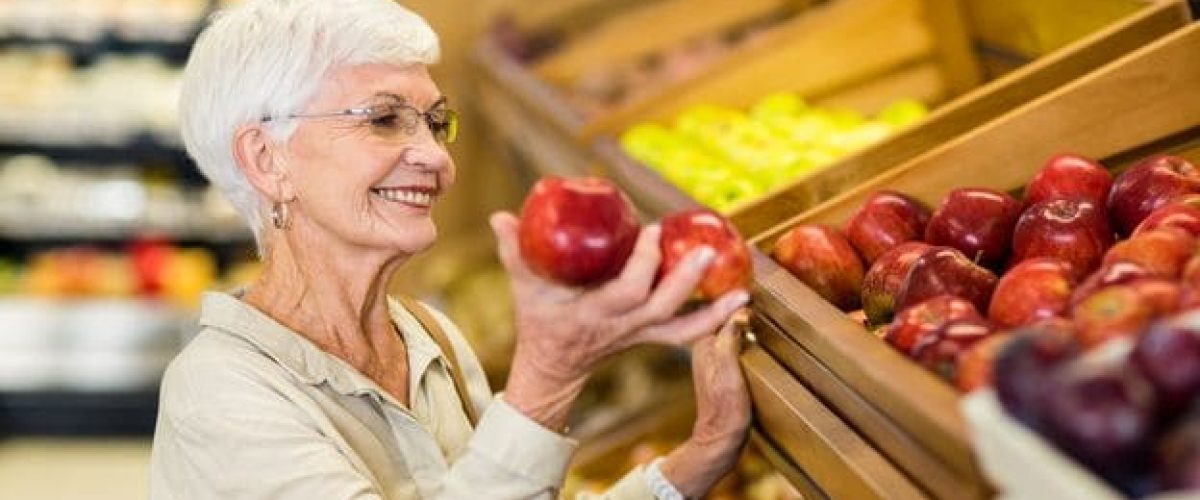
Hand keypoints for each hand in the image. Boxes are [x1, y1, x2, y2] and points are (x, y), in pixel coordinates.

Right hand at [490, 212, 748, 430]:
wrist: (553, 365)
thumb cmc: (539, 320)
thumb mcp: (523, 285)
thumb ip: (513, 250)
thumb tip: (500, 215)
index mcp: (596, 313)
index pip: (626, 291)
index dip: (644, 264)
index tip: (653, 231)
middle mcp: (625, 326)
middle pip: (664, 308)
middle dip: (687, 280)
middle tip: (707, 249)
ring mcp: (641, 334)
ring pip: (684, 328)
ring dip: (714, 312)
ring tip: (743, 292)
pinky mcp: (652, 335)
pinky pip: (687, 332)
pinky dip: (713, 320)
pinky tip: (736, 301)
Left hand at [662, 317, 750, 497]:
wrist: (723, 439)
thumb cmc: (727, 410)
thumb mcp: (730, 373)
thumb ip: (729, 341)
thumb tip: (739, 312)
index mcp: (704, 344)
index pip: (725, 312)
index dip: (744, 308)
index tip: (763, 305)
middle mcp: (705, 348)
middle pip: (730, 320)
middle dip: (747, 316)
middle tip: (768, 316)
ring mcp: (714, 358)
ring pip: (736, 332)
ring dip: (751, 328)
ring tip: (767, 327)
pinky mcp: (725, 369)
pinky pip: (739, 345)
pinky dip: (751, 342)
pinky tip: (762, 346)